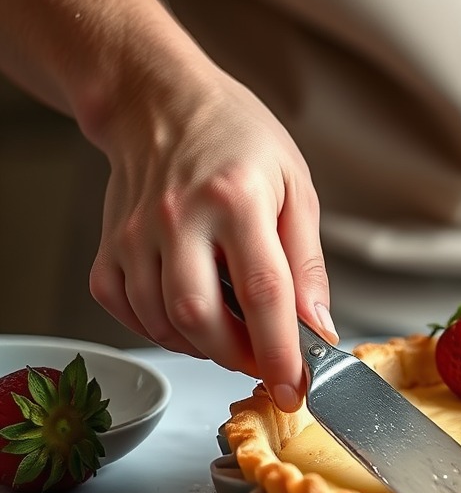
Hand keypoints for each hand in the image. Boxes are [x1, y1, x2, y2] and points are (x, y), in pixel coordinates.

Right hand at [87, 58, 334, 411]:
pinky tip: (191, 314)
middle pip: (201, 318)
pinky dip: (162, 330)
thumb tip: (318, 326)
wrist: (160, 103)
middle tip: (264, 360)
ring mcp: (135, 234)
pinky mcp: (109, 248)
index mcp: (236, 199)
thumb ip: (307, 263)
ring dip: (205, 347)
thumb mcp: (296, 188)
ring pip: (163, 322)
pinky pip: (129, 312)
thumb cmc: (236, 139)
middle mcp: (178, 218)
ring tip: (234, 332)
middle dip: (239, 357)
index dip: (281, 352)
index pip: (264, 294)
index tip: (294, 389)